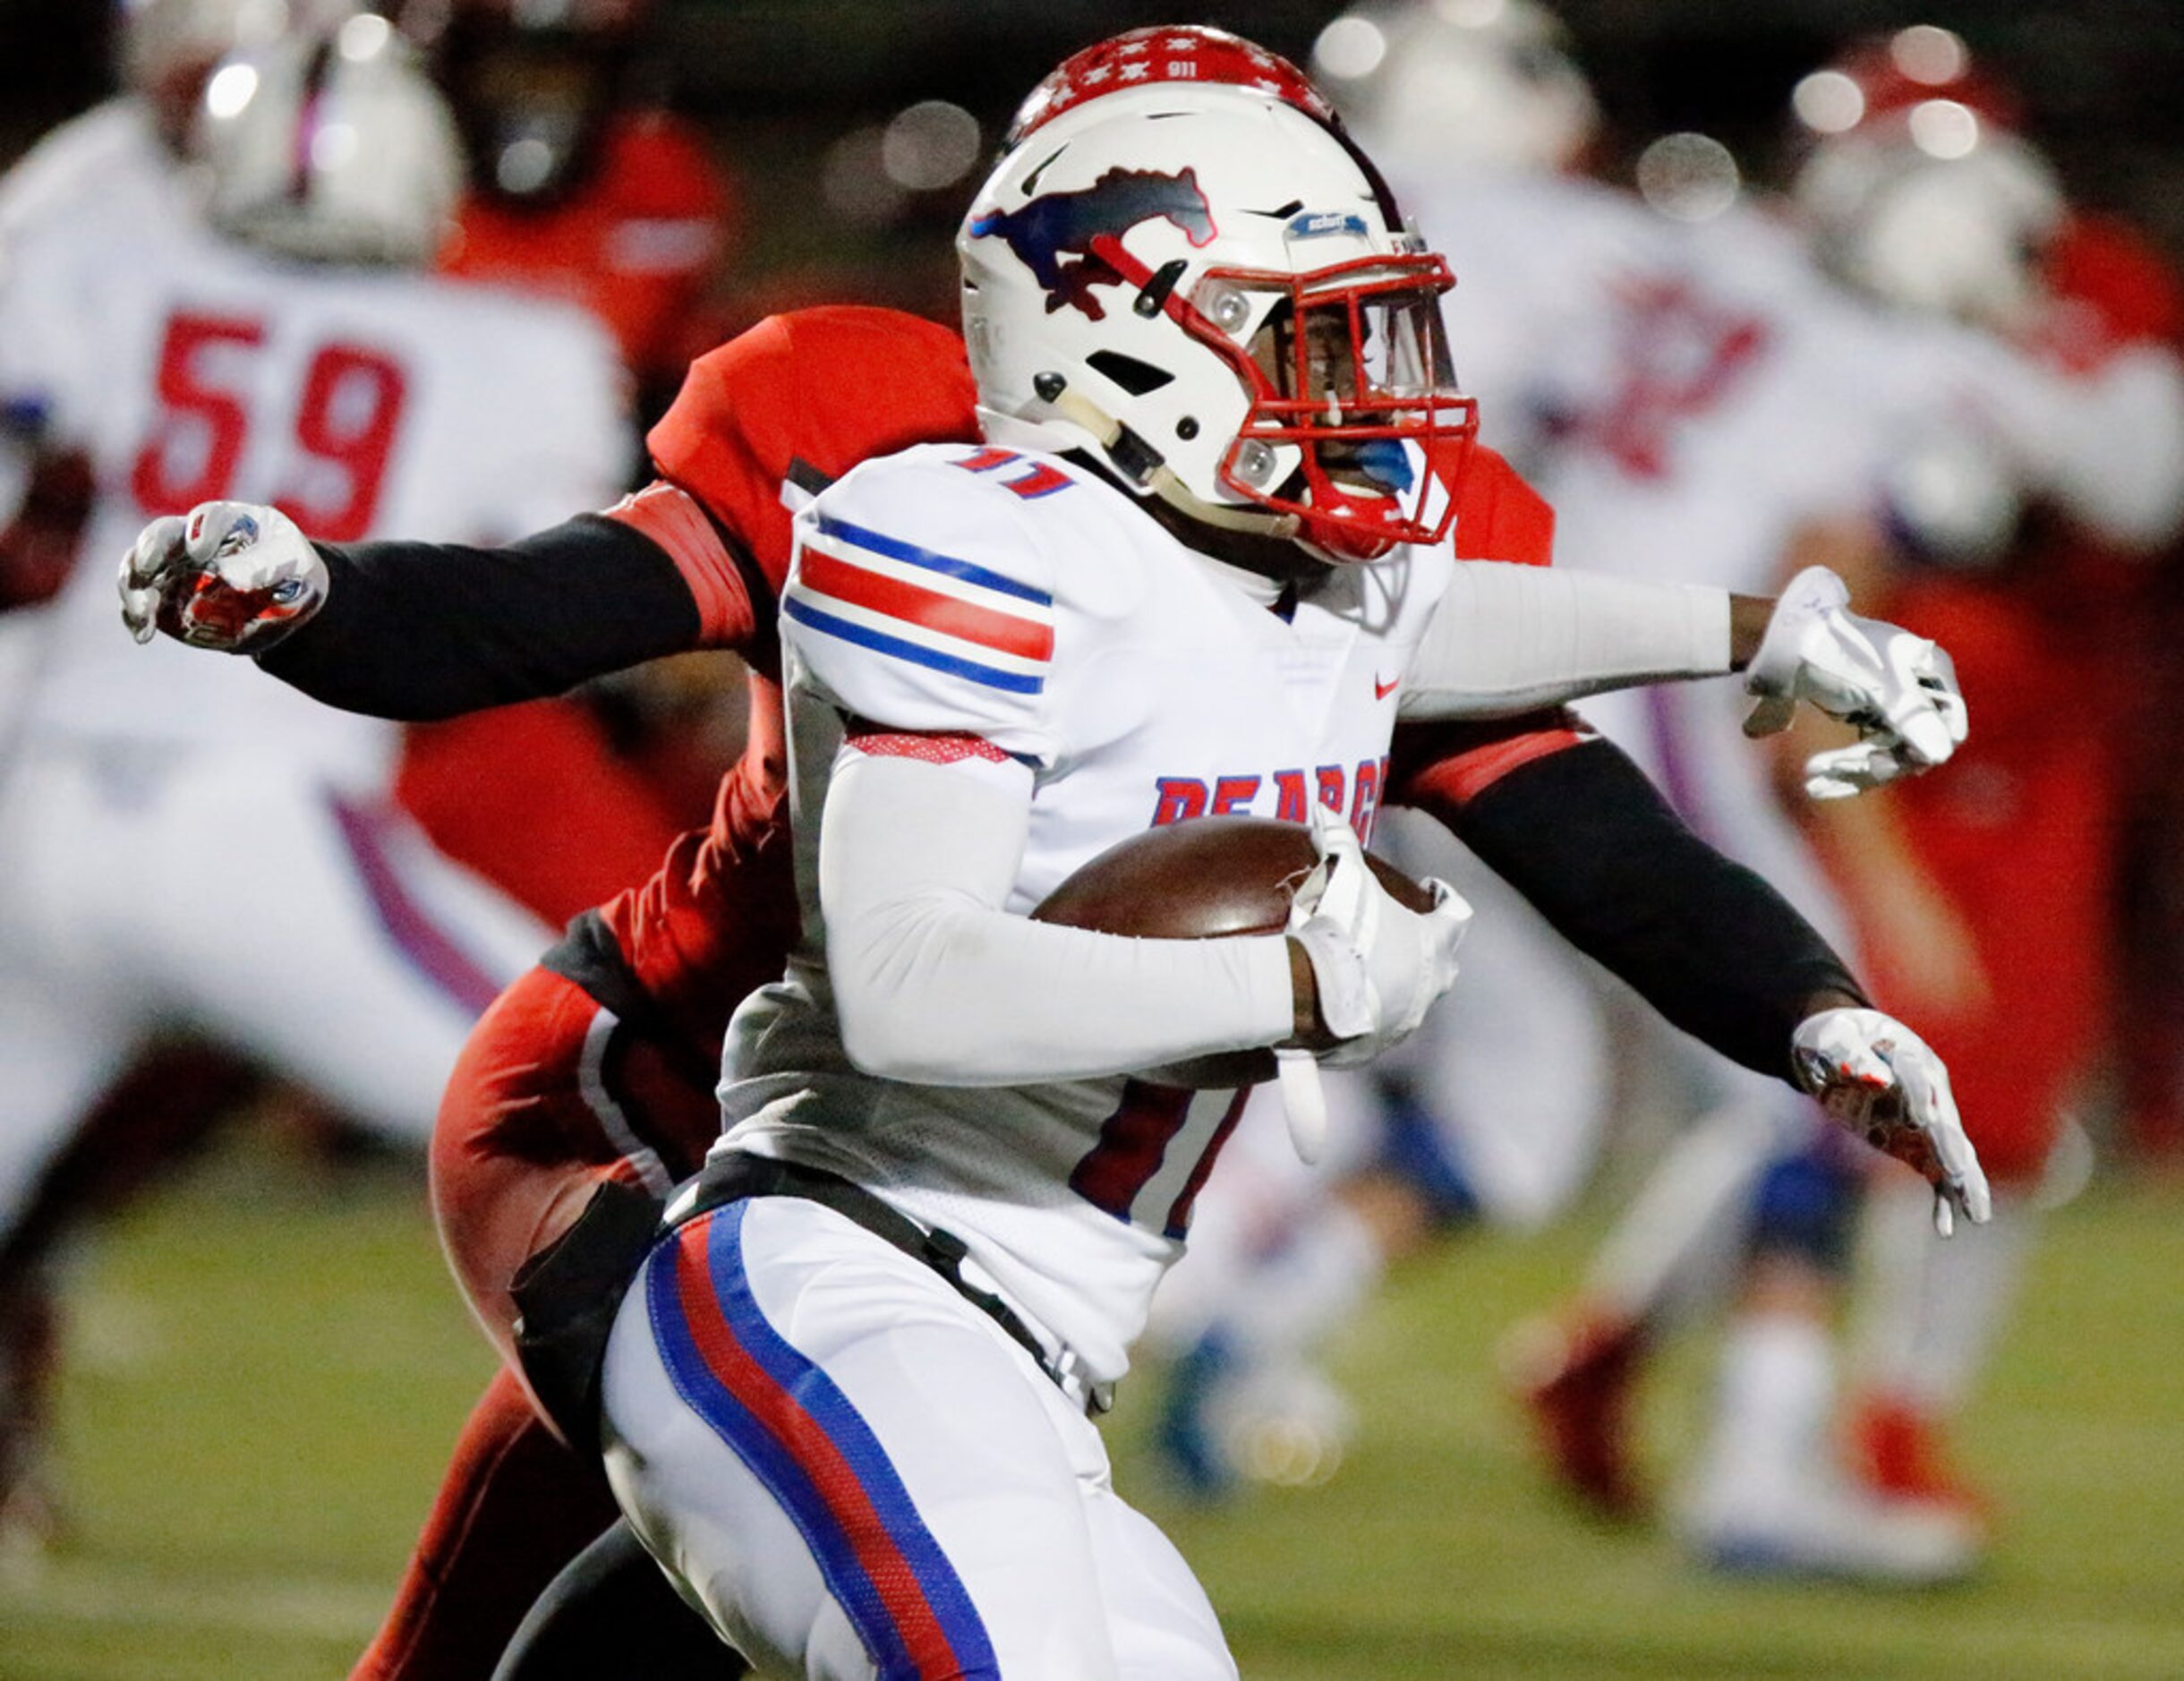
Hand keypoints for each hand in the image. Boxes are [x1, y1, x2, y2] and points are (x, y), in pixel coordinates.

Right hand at [118, 501, 326, 652]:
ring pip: (139, 569)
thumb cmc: (290, 569)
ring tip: (144, 615)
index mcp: (228, 521)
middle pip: (161, 535)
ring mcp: (173, 569)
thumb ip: (262, 565)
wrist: (285, 602)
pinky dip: (136, 618)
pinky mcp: (165, 599)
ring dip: (135, 589)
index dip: (200, 530)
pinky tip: (143, 634)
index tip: (199, 551)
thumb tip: (225, 575)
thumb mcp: (290, 562)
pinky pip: (141, 605)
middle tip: (147, 569)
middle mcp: (190, 539)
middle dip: (150, 550)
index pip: (209, 517)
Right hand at [1285, 804, 1471, 1067]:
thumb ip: (1337, 840)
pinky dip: (1366, 1014)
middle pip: (1445, 964)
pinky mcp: (1376, 1047)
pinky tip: (1341, 1004)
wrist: (1311, 998)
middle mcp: (1431, 987)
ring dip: (1399, 984)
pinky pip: (1377, 1028)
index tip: (1431, 887)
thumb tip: (1323, 803)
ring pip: (1414, 1001)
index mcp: (1433, 945)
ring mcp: (1406, 1022)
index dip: (1446, 897)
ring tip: (1368, 969)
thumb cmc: (1340, 932)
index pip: (1457, 915)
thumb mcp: (1341, 877)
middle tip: (1405, 934)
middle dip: (1431, 949)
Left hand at [1742, 566, 1968, 799]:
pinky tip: (1814, 787)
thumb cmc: (1834, 651)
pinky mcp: (1867, 717)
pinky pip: (1867, 756)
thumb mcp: (1876, 685)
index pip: (1947, 730)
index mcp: (1933, 672)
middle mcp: (1919, 690)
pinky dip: (1844, 772)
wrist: (1781, 639)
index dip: (1916, 751)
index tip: (1876, 761)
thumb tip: (1942, 754)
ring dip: (1851, 772)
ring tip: (1811, 777)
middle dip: (1871, 765)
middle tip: (1824, 767)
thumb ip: (1910, 717)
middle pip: (1913, 750)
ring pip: (1887, 758)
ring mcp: (1893, 705)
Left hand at [1791, 1007, 1990, 1235]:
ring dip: (1963, 1183)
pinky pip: (1935, 1173)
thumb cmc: (1834, 1038)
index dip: (1917, 1097)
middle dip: (1952, 1150)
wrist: (1838, 1048)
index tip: (1918, 1118)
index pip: (1917, 1078)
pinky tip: (1945, 1228)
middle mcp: (1929, 1091)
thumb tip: (1878, 1079)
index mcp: (1910, 1057)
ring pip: (1952, 1153)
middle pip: (1945, 1123)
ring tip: (1977, 1214)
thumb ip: (1851, 1057)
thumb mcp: (1833, 1040)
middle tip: (1960, 1174)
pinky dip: (1941, 1199)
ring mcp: (1926, 1119)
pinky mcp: (1914, 1142)